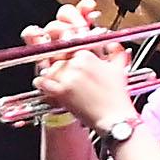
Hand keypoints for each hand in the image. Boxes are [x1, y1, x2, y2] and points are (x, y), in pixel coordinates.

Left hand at [22, 2, 132, 128]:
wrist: (113, 118)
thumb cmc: (116, 95)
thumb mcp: (119, 67)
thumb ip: (114, 50)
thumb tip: (110, 42)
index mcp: (87, 55)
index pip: (68, 42)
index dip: (64, 45)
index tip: (63, 47)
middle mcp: (76, 64)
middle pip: (56, 54)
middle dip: (57, 58)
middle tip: (58, 63)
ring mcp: (67, 77)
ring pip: (48, 67)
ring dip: (49, 72)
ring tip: (54, 77)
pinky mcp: (61, 92)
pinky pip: (42, 82)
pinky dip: (41, 83)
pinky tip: (43, 85)